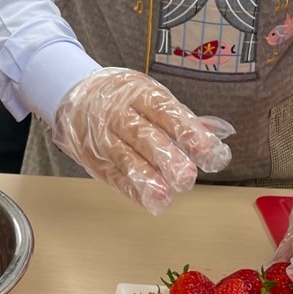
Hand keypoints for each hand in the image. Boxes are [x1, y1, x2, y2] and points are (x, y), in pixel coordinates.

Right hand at [52, 68, 232, 214]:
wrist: (74, 94)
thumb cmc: (123, 97)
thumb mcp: (150, 95)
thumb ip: (182, 117)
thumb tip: (218, 134)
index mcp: (138, 93)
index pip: (163, 110)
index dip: (184, 129)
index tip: (205, 148)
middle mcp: (118, 113)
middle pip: (142, 134)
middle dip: (165, 156)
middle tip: (187, 176)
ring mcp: (103, 136)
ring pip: (123, 156)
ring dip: (144, 177)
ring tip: (164, 193)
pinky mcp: (94, 157)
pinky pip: (111, 174)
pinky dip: (130, 188)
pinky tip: (149, 201)